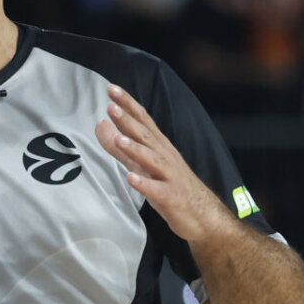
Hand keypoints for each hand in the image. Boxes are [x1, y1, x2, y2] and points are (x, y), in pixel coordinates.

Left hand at [94, 84, 230, 243]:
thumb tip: (100, 125)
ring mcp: (169, 176)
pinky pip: (156, 190)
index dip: (128, 104)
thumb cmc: (169, 186)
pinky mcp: (171, 197)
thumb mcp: (141, 164)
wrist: (203, 215)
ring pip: (152, 160)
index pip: (142, 120)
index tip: (112, 88)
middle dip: (129, 120)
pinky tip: (130, 178)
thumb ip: (120, 147)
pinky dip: (144, 183)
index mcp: (158, 147)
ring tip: (120, 140)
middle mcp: (165, 157)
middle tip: (112, 105)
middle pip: (146, 135)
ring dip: (136, 149)